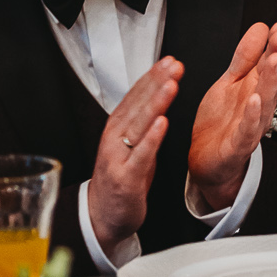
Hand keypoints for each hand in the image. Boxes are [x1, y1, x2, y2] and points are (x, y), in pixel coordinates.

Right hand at [86, 56, 183, 254]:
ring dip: (155, 103)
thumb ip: (145, 119)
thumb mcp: (133, 142)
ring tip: (170, 85)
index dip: (152, 77)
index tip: (169, 60)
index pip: (136, 96)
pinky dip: (151, 138)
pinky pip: (140, 155)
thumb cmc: (122, 177)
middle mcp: (116, 138)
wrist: (102, 216)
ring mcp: (119, 157)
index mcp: (119, 127)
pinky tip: (162, 123)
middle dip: (156, 83)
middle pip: (138, 105)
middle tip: (174, 66)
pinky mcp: (125, 177)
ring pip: (138, 125)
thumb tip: (162, 88)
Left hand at [188, 22, 276, 211]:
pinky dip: (252, 116)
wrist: (206, 161)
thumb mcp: (229, 83)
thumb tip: (262, 27)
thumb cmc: (221, 121)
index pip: (271, 65)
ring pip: (264, 102)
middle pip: (273, 81)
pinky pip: (247, 131)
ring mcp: (251, 127)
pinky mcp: (237, 146)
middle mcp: (260, 107)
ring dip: (270, 81)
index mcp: (257, 89)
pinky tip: (254, 100)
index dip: (276, 46)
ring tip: (273, 59)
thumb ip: (244, 58)